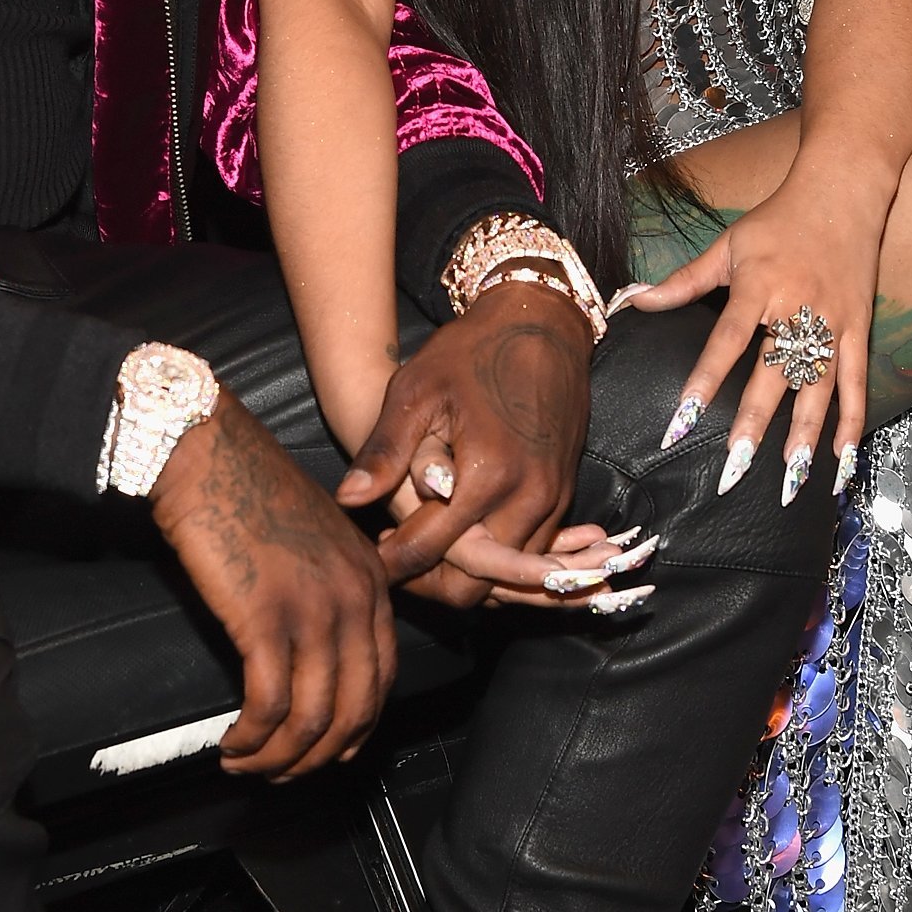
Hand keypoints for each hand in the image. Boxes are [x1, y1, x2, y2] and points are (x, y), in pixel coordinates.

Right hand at [150, 394, 395, 780]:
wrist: (206, 451)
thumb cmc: (247, 487)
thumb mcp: (314, 537)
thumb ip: (326, 588)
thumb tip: (308, 651)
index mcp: (370, 579)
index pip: (382, 678)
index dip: (353, 727)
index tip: (322, 750)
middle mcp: (354, 598)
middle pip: (354, 709)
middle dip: (315, 757)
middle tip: (279, 773)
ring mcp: (314, 609)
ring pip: (312, 718)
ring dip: (277, 758)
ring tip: (245, 764)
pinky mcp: (265, 618)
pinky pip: (269, 705)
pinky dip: (251, 738)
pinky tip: (230, 744)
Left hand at [338, 280, 595, 606]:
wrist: (541, 325)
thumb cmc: (471, 352)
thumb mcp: (416, 392)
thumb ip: (385, 452)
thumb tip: (347, 500)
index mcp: (486, 476)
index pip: (430, 552)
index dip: (393, 564)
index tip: (371, 560)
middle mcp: (528, 499)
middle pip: (476, 586)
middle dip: (432, 584)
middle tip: (398, 562)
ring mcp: (552, 501)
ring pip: (507, 578)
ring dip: (467, 574)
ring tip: (425, 548)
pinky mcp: (564, 496)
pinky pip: (532, 552)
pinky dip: (498, 558)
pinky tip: (464, 536)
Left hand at [614, 166, 880, 498]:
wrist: (844, 191)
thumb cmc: (778, 219)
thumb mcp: (727, 244)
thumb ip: (683, 281)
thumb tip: (632, 300)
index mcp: (759, 286)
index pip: (726, 342)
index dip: (704, 383)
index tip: (681, 423)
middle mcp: (797, 308)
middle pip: (773, 377)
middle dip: (753, 428)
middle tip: (732, 472)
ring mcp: (833, 323)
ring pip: (818, 390)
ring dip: (803, 438)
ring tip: (787, 483)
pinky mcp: (859, 329)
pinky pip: (857, 383)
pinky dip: (852, 423)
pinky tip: (842, 463)